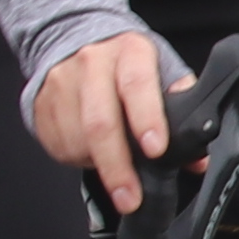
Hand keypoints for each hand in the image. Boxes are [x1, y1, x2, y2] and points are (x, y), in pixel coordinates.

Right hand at [30, 27, 174, 211]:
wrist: (74, 40)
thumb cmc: (127, 66)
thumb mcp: (161, 72)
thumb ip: (182, 110)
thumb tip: (197, 157)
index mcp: (130, 52)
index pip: (137, 85)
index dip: (147, 119)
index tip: (156, 150)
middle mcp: (93, 63)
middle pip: (100, 123)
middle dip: (118, 168)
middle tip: (131, 198)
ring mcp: (62, 83)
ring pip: (78, 140)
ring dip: (98, 165)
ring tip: (114, 165)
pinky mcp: (42, 105)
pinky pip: (60, 145)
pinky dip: (79, 158)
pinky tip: (91, 150)